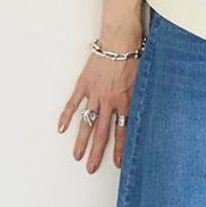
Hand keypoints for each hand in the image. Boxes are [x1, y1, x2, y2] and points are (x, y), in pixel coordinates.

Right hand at [58, 49, 136, 172]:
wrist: (121, 39)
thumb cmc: (135, 57)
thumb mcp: (144, 82)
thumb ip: (140, 100)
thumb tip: (144, 116)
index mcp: (125, 102)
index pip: (123, 132)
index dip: (121, 149)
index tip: (118, 164)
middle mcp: (109, 101)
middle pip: (102, 132)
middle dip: (97, 152)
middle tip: (91, 168)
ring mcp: (95, 93)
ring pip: (87, 122)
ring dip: (81, 141)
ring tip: (77, 156)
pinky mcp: (84, 83)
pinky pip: (73, 103)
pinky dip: (66, 116)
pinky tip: (61, 129)